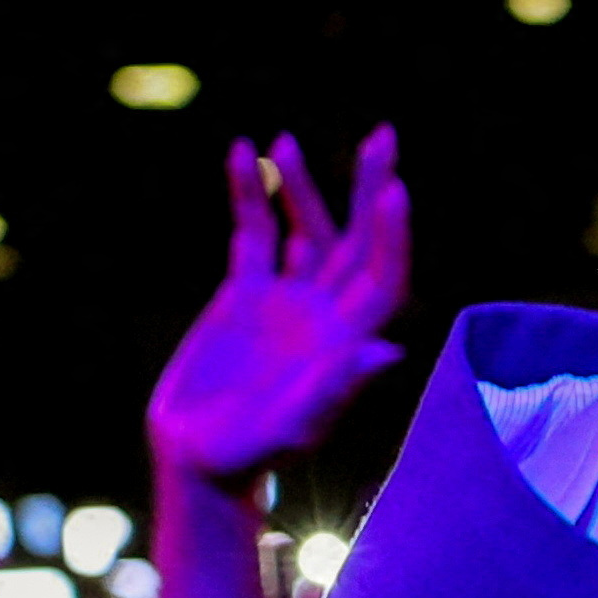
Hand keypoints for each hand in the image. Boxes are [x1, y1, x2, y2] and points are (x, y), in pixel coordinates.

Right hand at [144, 130, 413, 482]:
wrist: (203, 462)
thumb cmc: (252, 455)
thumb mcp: (295, 425)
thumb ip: (336, 388)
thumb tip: (386, 353)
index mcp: (347, 342)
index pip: (382, 279)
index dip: (392, 237)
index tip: (394, 190)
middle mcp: (325, 315)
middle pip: (357, 241)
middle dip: (369, 189)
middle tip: (382, 135)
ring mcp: (286, 302)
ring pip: (304, 229)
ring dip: (302, 185)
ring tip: (285, 139)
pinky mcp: (244, 295)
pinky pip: (253, 233)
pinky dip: (247, 195)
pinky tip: (240, 152)